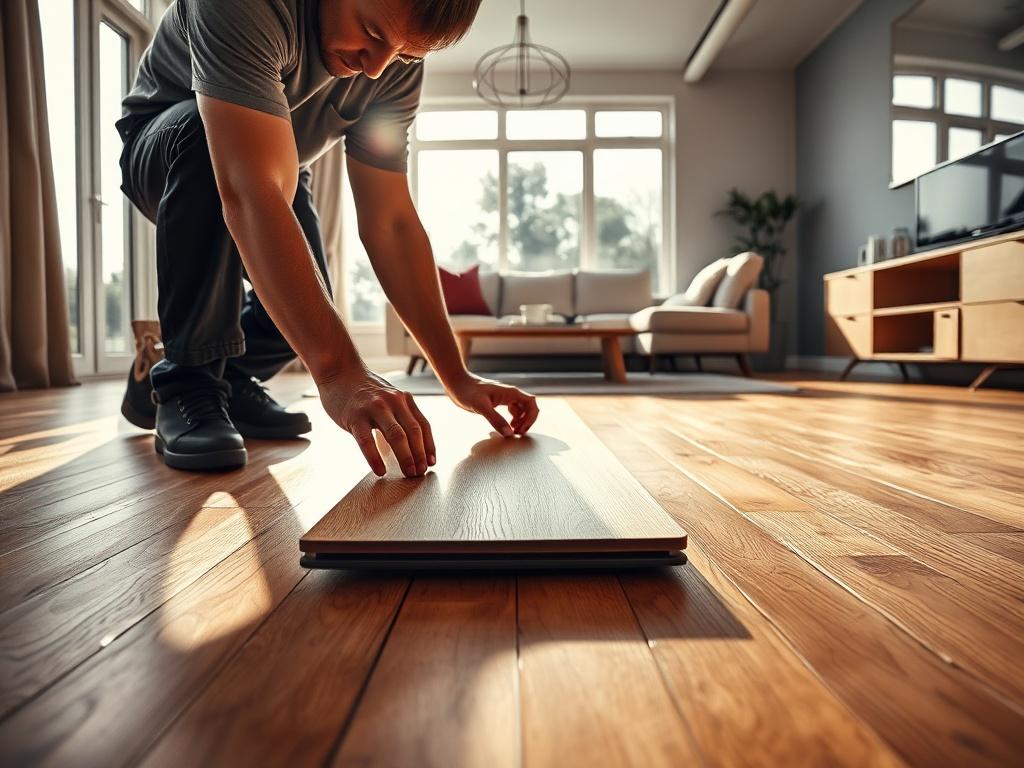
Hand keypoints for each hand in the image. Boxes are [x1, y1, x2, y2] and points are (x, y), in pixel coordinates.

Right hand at [317, 367, 434, 477]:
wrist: (339, 372)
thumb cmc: (364, 392)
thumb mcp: (389, 398)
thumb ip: (400, 416)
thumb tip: (411, 446)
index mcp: (403, 399)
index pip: (423, 425)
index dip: (429, 446)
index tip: (431, 463)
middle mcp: (393, 401)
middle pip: (413, 432)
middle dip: (419, 455)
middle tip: (419, 473)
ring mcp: (374, 408)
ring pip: (396, 435)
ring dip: (405, 457)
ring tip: (408, 473)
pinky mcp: (355, 416)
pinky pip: (367, 440)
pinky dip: (375, 458)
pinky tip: (380, 471)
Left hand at [445, 374, 539, 436]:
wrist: (456, 383)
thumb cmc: (467, 391)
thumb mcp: (481, 406)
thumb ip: (495, 419)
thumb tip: (509, 434)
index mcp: (510, 392)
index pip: (531, 403)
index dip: (531, 417)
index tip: (522, 429)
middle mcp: (510, 394)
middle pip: (528, 407)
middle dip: (526, 421)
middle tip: (517, 434)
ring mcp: (504, 397)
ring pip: (521, 410)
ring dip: (520, 422)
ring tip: (512, 432)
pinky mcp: (498, 401)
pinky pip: (512, 411)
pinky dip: (512, 420)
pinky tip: (505, 427)